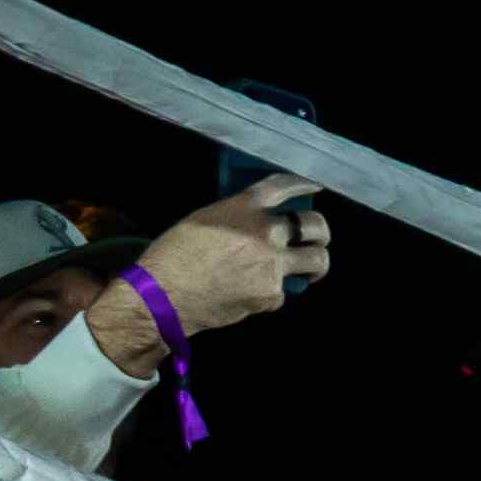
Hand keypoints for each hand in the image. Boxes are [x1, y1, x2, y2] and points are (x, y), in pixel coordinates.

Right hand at [137, 178, 335, 337]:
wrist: (160, 297)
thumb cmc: (172, 255)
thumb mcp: (202, 220)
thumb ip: (236, 216)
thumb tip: (257, 221)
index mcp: (244, 208)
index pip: (285, 186)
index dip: (304, 184)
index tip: (315, 186)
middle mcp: (266, 232)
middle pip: (316, 225)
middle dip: (320, 232)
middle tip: (315, 240)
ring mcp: (272, 264)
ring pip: (317, 260)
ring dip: (314, 264)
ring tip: (307, 269)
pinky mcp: (270, 294)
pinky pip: (284, 291)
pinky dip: (272, 294)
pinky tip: (254, 294)